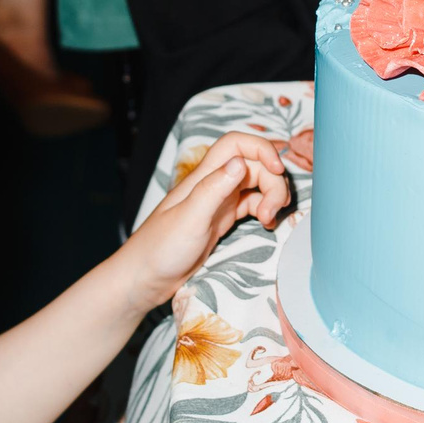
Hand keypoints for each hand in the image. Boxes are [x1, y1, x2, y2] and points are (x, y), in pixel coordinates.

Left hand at [119, 133, 290, 310]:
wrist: (145, 278)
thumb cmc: (161, 249)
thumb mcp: (190, 219)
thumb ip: (213, 189)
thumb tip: (240, 163)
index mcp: (203, 176)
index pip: (236, 144)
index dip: (261, 148)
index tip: (278, 169)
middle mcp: (212, 184)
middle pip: (253, 165)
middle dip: (273, 181)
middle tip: (274, 209)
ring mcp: (218, 201)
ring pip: (256, 185)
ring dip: (271, 196)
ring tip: (270, 219)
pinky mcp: (221, 219)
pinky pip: (252, 205)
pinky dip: (265, 210)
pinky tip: (266, 224)